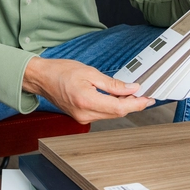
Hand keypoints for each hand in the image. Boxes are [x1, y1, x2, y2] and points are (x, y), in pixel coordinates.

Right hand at [22, 57, 152, 122]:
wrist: (41, 78)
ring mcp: (82, 118)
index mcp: (86, 101)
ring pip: (110, 115)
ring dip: (122, 105)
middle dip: (132, 104)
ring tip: (130, 93)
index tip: (148, 99)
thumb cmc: (60, 71)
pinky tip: (116, 98)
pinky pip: (102, 114)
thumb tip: (132, 88)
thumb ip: (112, 84)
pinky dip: (111, 107)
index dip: (137, 104)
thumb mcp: (89, 72)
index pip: (119, 108)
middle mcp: (84, 114)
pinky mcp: (80, 117)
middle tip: (143, 93)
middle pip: (117, 113)